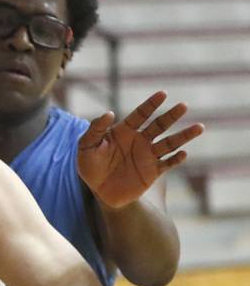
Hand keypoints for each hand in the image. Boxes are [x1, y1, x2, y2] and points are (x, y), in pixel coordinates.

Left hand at [77, 91, 204, 208]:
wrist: (100, 191)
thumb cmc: (91, 166)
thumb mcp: (86, 146)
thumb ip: (95, 129)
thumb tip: (109, 113)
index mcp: (124, 131)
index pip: (140, 114)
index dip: (151, 104)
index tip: (163, 94)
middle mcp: (139, 140)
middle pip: (159, 125)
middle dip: (171, 116)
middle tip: (184, 106)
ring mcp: (148, 156)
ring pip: (169, 143)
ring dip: (183, 136)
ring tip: (199, 127)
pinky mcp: (153, 172)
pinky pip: (168, 164)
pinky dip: (176, 159)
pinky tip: (183, 154)